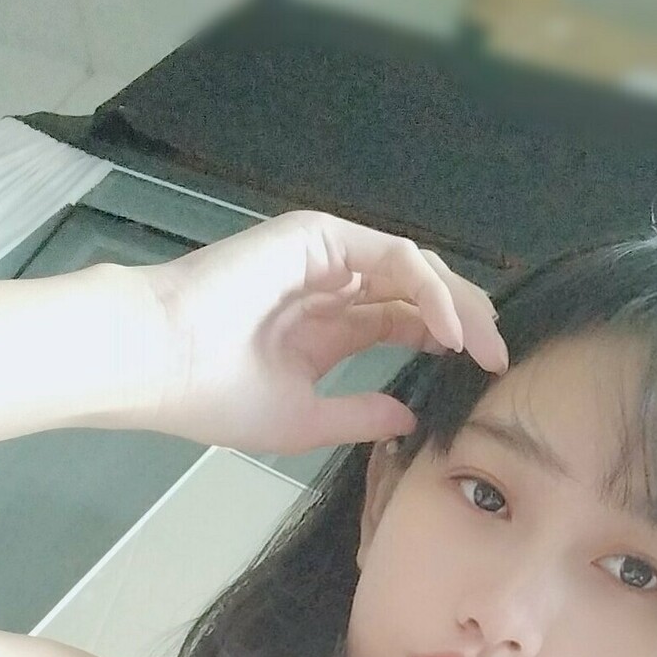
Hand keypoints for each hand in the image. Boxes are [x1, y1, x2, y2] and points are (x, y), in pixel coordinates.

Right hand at [134, 209, 507, 456]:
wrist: (157, 362)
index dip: (446, 342)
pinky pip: (394, 258)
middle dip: (465, 322)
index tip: (482, 378)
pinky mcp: (320, 236)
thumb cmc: (212, 393)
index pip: (403, 322)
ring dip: (458, 305)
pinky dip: (427, 290)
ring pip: (415, 269)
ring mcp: (327, 255)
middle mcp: (332, 284)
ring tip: (485, 345)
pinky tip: (447, 330)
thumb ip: (359, 415)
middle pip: (419, 292)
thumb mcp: (303, 420)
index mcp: (326, 327)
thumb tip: (410, 418)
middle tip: (498, 359)